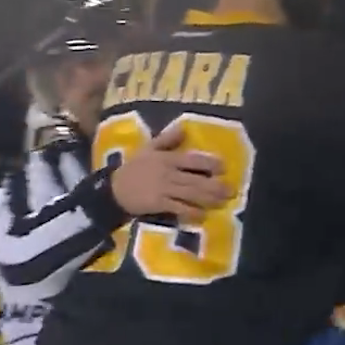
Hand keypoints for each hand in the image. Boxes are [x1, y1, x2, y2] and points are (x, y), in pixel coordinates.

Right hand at [110, 124, 229, 222]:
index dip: (209, 163)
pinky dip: (191, 212)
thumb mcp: (148, 148)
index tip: (224, 168)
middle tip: (230, 191)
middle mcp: (168, 173)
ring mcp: (163, 189)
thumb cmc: (133, 168)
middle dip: (214, 186)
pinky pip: (178, 208)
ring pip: (190, 194)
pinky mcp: (158, 204)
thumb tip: (184, 128)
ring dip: (208, 199)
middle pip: (195, 179)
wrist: (113, 189)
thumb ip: (167, 139)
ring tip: (222, 202)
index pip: (192, 159)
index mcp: (167, 158)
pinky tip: (202, 215)